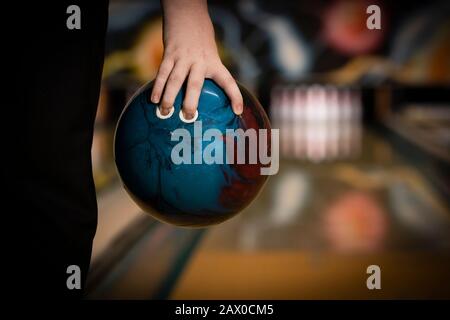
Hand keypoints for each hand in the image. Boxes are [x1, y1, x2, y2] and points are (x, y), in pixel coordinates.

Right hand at [151, 0, 242, 119]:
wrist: (188, 15)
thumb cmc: (201, 41)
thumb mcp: (211, 55)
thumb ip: (207, 74)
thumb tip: (199, 99)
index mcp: (214, 63)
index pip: (228, 81)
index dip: (235, 96)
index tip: (238, 111)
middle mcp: (199, 61)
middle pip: (194, 84)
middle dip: (191, 102)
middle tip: (188, 116)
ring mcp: (183, 58)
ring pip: (175, 80)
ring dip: (169, 97)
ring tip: (165, 112)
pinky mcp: (169, 54)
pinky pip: (162, 73)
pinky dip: (158, 87)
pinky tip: (154, 99)